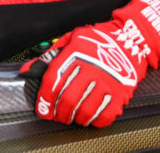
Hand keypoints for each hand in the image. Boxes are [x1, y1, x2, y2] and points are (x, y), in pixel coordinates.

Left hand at [20, 0, 159, 126]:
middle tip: (58, 116)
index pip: (53, 82)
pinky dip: (95, 121)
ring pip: (85, 110)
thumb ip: (49, 56)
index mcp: (75, 54)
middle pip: (68, 100)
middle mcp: (90, 68)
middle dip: (59, 113)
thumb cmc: (98, 39)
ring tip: (73, 117)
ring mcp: (107, 81)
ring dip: (75, 118)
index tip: (43, 110)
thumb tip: (28, 71)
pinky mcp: (120, 92)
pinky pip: (105, 115)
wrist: (131, 38)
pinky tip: (90, 117)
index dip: (45, 100)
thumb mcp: (71, 39)